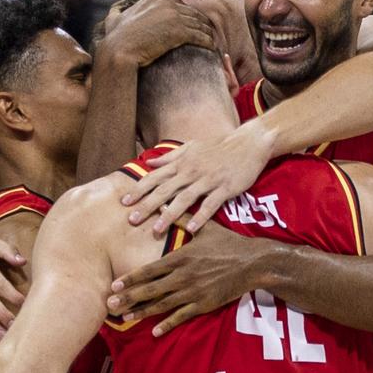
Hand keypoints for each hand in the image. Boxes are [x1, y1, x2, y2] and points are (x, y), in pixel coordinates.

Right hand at [101, 0, 214, 67]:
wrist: (120, 49)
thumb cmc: (116, 38)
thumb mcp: (116, 18)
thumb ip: (119, 12)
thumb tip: (114, 12)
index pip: (179, 4)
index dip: (188, 14)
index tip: (194, 23)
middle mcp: (167, 2)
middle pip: (192, 12)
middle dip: (201, 23)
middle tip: (209, 32)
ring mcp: (175, 15)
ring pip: (199, 24)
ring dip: (208, 33)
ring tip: (213, 40)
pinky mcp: (181, 31)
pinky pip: (201, 36)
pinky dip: (208, 42)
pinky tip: (212, 47)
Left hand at [107, 221, 269, 335]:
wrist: (252, 263)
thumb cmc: (229, 244)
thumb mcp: (205, 228)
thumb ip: (181, 218)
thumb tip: (162, 205)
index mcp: (181, 258)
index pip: (150, 270)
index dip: (131, 278)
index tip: (114, 284)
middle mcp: (183, 276)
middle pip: (150, 290)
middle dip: (129, 298)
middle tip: (110, 304)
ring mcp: (193, 292)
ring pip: (162, 305)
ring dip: (142, 312)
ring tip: (125, 318)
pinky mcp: (204, 304)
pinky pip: (182, 316)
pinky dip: (167, 323)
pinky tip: (155, 331)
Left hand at [122, 120, 275, 233]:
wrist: (248, 143)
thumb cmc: (219, 146)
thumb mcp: (191, 147)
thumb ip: (169, 157)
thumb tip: (148, 162)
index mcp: (182, 163)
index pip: (155, 177)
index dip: (138, 190)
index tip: (123, 202)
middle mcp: (191, 171)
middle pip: (165, 190)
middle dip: (147, 205)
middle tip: (131, 220)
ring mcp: (208, 180)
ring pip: (184, 199)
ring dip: (169, 215)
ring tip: (156, 229)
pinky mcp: (225, 188)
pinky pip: (211, 204)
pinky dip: (200, 216)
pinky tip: (191, 229)